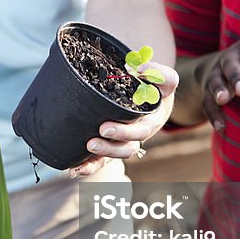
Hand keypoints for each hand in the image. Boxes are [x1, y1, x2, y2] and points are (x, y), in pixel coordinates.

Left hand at [70, 62, 178, 177]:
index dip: (124, 133)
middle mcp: (137, 136)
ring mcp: (124, 143)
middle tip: (92, 141)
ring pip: (115, 157)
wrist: (152, 96)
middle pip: (127, 148)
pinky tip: (75, 169)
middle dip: (109, 147)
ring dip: (100, 156)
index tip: (104, 128)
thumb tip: (135, 69)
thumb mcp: (164, 79)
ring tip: (86, 149)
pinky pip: (102, 161)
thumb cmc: (156, 87)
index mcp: (151, 122)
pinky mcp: (111, 146)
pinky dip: (90, 167)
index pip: (141, 130)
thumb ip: (156, 72)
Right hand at [201, 39, 239, 129]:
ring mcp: (214, 75)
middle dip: (236, 77)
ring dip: (219, 91)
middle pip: (231, 67)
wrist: (213, 66)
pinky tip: (221, 127)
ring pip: (215, 83)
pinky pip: (207, 104)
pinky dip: (213, 116)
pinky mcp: (205, 91)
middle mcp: (228, 60)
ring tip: (223, 100)